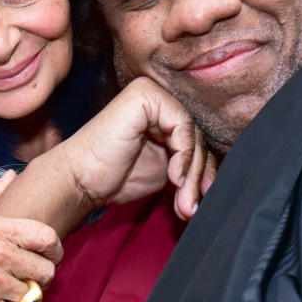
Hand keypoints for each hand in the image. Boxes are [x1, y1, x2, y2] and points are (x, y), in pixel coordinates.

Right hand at [50, 77, 211, 220]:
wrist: (80, 179)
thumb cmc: (115, 177)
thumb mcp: (165, 171)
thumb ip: (189, 164)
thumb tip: (221, 177)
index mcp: (161, 113)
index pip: (195, 140)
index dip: (202, 172)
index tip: (198, 202)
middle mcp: (158, 99)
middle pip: (196, 137)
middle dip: (198, 177)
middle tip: (191, 207)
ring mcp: (151, 94)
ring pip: (192, 134)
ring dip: (192, 173)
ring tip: (184, 203)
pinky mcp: (146, 95)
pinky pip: (181, 125)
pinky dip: (184, 155)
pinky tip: (175, 178)